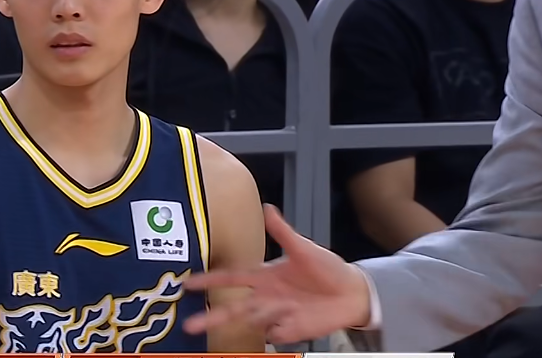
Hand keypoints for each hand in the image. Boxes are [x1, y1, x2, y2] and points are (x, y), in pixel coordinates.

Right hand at [182, 204, 371, 344]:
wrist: (353, 293)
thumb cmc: (328, 268)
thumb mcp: (304, 247)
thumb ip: (282, 231)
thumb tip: (267, 208)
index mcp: (264, 276)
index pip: (230, 278)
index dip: (210, 280)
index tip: (189, 283)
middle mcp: (266, 297)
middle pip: (232, 308)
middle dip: (211, 317)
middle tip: (190, 324)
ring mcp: (277, 315)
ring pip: (251, 321)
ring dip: (261, 314)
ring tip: (285, 305)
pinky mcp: (290, 330)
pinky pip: (274, 333)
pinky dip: (277, 326)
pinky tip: (291, 316)